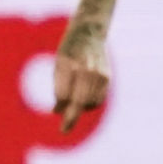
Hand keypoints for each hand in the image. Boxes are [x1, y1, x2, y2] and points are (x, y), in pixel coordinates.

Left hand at [53, 18, 110, 133]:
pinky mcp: (107, 78)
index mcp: (70, 66)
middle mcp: (87, 71)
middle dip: (70, 118)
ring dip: (80, 109)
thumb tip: (57, 112)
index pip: (64, 96)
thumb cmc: (68, 50)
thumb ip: (58, 88)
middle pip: (78, 103)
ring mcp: (99, 75)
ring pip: (89, 103)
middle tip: (64, 130)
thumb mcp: (58, 65)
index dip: (59, 107)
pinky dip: (90, 103)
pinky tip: (83, 99)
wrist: (89, 33)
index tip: (56, 116)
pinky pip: (98, 99)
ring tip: (72, 105)